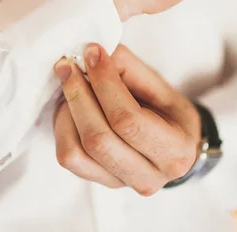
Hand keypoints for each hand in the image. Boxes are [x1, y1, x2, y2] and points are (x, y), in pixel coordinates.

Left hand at [53, 44, 200, 195]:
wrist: (173, 145)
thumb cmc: (167, 112)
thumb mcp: (159, 86)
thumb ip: (128, 68)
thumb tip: (91, 53)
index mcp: (174, 151)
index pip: (128, 120)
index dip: (105, 84)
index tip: (93, 53)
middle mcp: (147, 177)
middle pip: (98, 138)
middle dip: (78, 95)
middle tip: (69, 64)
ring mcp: (119, 183)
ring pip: (77, 151)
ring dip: (67, 110)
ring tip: (70, 83)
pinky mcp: (97, 181)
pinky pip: (68, 157)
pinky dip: (62, 126)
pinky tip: (69, 106)